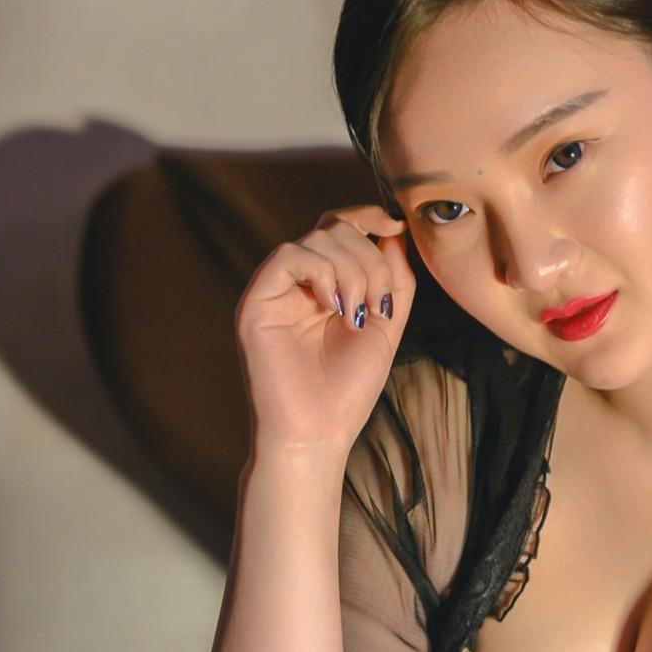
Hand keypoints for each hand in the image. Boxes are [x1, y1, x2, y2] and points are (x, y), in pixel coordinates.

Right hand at [234, 203, 417, 451]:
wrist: (317, 434)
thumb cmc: (348, 388)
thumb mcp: (385, 324)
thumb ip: (394, 278)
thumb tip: (394, 230)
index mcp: (324, 285)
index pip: (342, 228)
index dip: (369, 217)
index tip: (396, 226)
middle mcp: (296, 283)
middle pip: (334, 227)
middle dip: (369, 257)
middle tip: (375, 302)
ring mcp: (274, 290)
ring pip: (316, 238)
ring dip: (352, 269)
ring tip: (355, 313)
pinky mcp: (256, 302)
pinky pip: (288, 256)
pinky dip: (321, 271)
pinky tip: (333, 305)